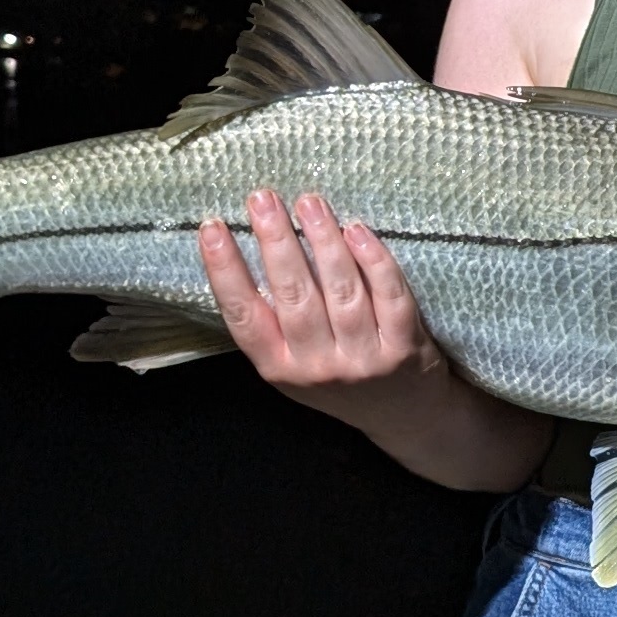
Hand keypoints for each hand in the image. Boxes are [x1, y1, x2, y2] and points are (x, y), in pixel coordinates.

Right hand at [198, 190, 447, 403]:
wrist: (402, 418)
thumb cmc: (337, 379)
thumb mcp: (292, 365)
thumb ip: (272, 322)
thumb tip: (248, 249)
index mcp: (278, 367)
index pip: (243, 316)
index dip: (225, 272)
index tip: (213, 228)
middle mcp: (317, 366)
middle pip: (293, 295)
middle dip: (275, 241)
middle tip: (262, 198)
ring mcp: (363, 360)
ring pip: (341, 290)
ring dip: (323, 240)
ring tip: (308, 202)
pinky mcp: (404, 349)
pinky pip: (389, 296)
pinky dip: (374, 261)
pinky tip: (357, 230)